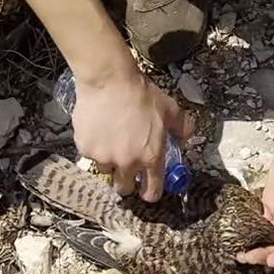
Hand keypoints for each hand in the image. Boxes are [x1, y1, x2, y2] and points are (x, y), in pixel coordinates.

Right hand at [71, 68, 193, 201]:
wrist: (110, 80)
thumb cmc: (142, 94)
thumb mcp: (170, 109)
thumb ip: (182, 127)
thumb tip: (186, 137)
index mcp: (151, 157)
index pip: (152, 190)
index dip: (150, 193)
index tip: (146, 191)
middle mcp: (127, 163)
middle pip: (124, 188)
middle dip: (126, 181)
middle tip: (125, 167)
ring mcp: (104, 157)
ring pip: (105, 171)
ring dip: (108, 162)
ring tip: (110, 142)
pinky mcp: (86, 148)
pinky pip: (90, 154)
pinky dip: (93, 146)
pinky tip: (97, 130)